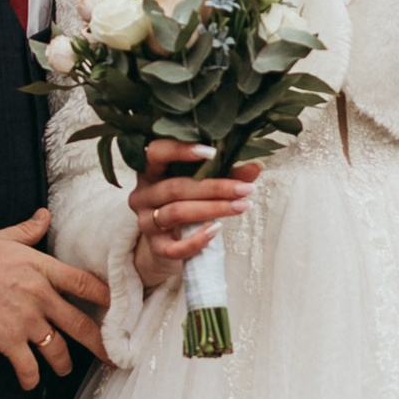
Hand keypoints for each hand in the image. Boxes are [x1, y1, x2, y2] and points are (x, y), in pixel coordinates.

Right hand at [0, 211, 111, 387]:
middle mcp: (42, 297)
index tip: (119, 308)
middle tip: (110, 356)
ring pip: (58, 351)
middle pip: (81, 325)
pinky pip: (28, 367)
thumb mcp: (2, 238)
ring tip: (63, 369)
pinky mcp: (9, 341)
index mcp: (43, 269)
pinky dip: (30, 379)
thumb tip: (44, 215)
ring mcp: (27, 321)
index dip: (106, 297)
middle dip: (99, 344)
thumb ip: (28, 230)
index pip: (85, 284)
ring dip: (64, 364)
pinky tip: (29, 382)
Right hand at [128, 139, 259, 293]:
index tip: (212, 153)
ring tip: (241, 206)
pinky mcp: (155, 247)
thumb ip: (225, 173)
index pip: (155, 153)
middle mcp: (143, 194)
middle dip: (214, 188)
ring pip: (177, 213)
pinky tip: (216, 230)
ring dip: (213, 209)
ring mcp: (146, 222)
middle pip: (175, 188)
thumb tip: (255, 166)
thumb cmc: (186, 204)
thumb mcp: (202, 184)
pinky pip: (174, 247)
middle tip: (245, 189)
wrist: (168, 243)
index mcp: (150, 171)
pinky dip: (196, 240)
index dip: (180, 151)